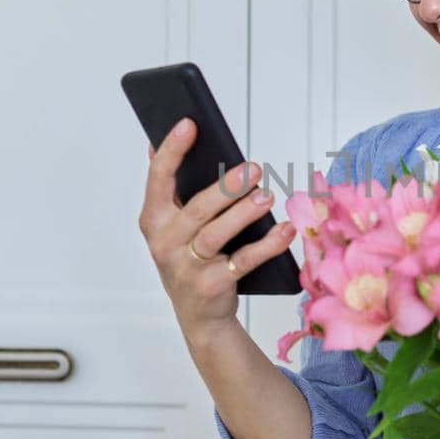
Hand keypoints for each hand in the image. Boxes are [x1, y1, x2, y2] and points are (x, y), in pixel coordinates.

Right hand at [138, 120, 295, 344]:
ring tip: (266, 197)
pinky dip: (268, 245)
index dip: (172, 149)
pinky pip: (244, 261)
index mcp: (154, 219)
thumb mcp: (174, 225)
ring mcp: (187, 266)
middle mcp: (164, 242)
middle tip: (254, 168)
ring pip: (217, 234)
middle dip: (225, 187)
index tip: (189, 123)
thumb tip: (157, 142)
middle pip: (196, 209)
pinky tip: (285, 230)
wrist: (199, 316)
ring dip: (244, 214)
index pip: (158, 178)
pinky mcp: (212, 285)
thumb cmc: (190, 258)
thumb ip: (171, 189)